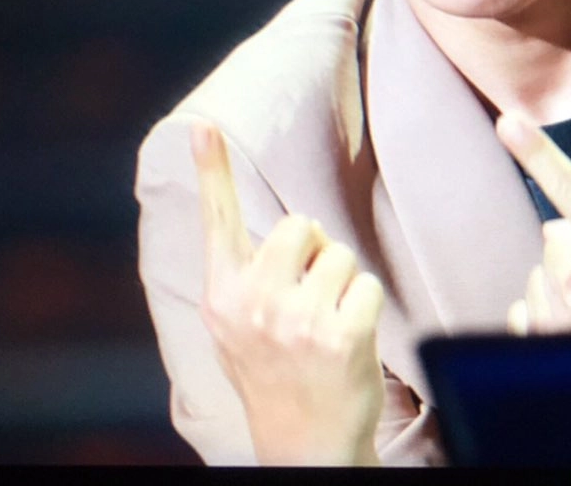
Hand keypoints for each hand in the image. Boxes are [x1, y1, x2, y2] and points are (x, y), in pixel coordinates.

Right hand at [193, 119, 384, 467]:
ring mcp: (296, 321)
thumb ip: (247, 273)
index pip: (219, 221)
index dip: (212, 170)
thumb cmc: (277, 371)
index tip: (202, 125)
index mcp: (223, 296)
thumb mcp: (239, 324)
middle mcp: (252, 304)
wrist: (305, 446)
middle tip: (307, 301)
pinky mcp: (340, 335)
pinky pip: (368, 284)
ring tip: (325, 327)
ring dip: (342, 283)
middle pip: (303, 224)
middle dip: (315, 252)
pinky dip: (367, 308)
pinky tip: (349, 343)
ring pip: (340, 254)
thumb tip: (270, 219)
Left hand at [495, 110, 570, 332]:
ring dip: (563, 286)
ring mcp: (558, 320)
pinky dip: (546, 314)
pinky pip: (525, 308)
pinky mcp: (542, 345)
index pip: (570, 191)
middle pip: (555, 238)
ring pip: (541, 274)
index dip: (538, 155)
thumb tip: (565, 224)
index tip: (509, 123)